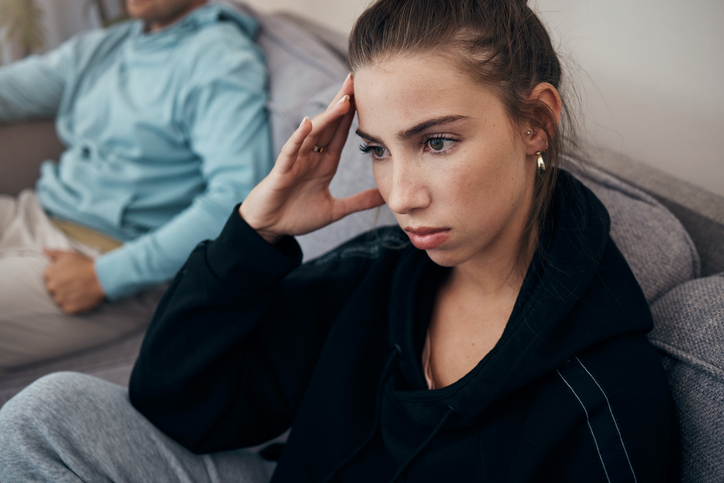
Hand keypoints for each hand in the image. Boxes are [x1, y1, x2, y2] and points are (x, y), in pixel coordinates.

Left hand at [43, 249, 105, 313]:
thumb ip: (54, 253)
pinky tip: (81, 298)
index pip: (49, 278)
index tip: (69, 277)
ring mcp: (60, 298)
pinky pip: (68, 308)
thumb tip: (44, 251)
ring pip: (60, 300)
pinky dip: (74, 305)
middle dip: (62, 287)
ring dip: (67, 297)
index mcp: (50, 274)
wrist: (102, 277)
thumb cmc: (86, 265)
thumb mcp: (69, 255)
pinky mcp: (69, 308)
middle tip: (75, 284)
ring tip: (79, 291)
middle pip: (53, 290)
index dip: (60, 277)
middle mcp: (52, 287)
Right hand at [240, 75, 384, 242]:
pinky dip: (299, 136)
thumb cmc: (297, 216)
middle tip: (356, 78)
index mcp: (325, 164)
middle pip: (329, 125)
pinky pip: (290, 150)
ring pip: (313, 133)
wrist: (270, 228)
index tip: (366, 94)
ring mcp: (296, 161)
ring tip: (344, 99)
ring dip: (328, 116)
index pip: (341, 134)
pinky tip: (307, 123)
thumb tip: (384, 197)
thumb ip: (358, 202)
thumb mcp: (335, 210)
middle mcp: (311, 157)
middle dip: (342, 103)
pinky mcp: (281, 171)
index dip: (352, 115)